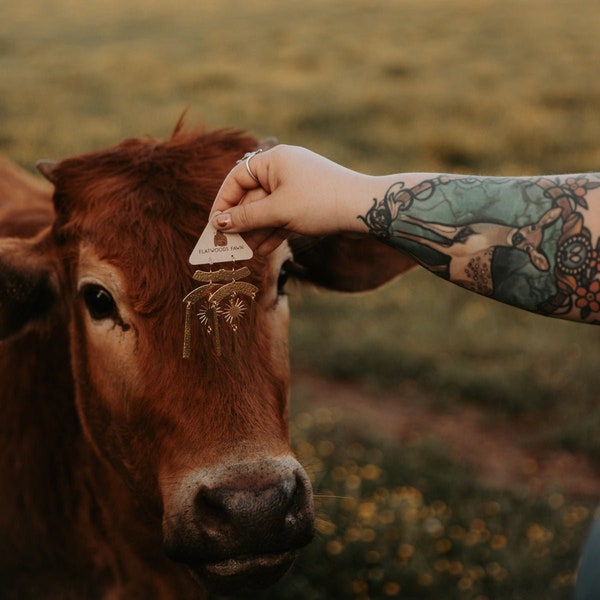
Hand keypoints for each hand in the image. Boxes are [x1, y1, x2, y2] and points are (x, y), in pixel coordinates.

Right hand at [210, 145, 370, 254]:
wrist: (365, 209)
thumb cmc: (320, 202)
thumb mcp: (278, 211)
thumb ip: (246, 217)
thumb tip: (219, 223)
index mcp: (273, 161)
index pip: (236, 178)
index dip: (223, 202)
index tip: (215, 225)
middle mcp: (283, 170)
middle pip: (251, 196)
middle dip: (241, 222)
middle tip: (230, 245)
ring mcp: (296, 186)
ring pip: (267, 209)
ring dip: (256, 231)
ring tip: (246, 252)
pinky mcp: (307, 202)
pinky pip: (282, 216)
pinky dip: (273, 231)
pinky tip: (264, 250)